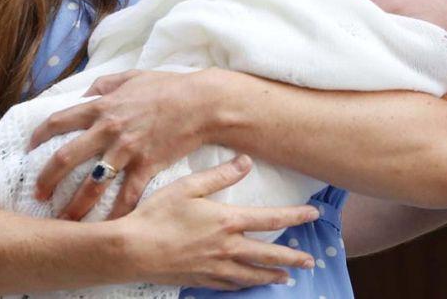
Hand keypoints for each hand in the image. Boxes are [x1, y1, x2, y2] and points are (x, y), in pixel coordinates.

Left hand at [30, 68, 206, 219]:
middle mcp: (109, 129)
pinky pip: (126, 196)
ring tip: (65, 221)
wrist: (200, 103)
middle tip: (38, 193)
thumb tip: (86, 92)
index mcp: (103, 106)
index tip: (30, 148)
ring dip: (75, 205)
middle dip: (47, 179)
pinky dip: (116, 215)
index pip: (59, 121)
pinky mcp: (146, 166)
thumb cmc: (168, 87)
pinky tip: (107, 228)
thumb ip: (106, 83)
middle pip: (66, 157)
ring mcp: (127, 150)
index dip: (39, 136)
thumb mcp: (133, 76)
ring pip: (92, 184)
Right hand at [116, 154, 319, 289]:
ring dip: (273, 275)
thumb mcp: (188, 186)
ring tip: (288, 278)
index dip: (294, 216)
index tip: (313, 215)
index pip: (269, 219)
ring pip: (252, 274)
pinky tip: (250, 284)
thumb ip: (219, 175)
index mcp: (227, 222)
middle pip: (268, 254)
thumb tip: (246, 162)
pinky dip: (246, 285)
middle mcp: (227, 248)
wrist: (133, 250)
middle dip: (292, 257)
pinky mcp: (201, 280)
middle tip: (310, 261)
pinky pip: (232, 285)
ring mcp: (215, 267)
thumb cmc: (159, 214)